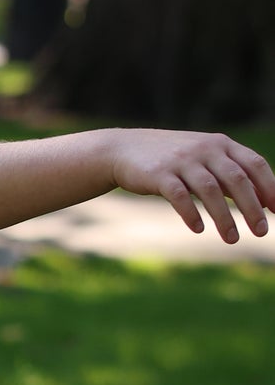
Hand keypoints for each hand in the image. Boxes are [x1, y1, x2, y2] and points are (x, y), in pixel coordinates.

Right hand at [110, 128, 274, 242]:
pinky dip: (191, 213)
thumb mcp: (204, 159)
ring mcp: (182, 161)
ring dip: (224, 217)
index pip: (254, 164)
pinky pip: (179, 196)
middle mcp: (205, 149)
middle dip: (251, 207)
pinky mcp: (159, 174)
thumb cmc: (172, 159)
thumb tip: (263, 200)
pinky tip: (198, 229)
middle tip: (262, 232)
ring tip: (232, 239)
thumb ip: (231, 175)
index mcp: (221, 145)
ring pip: (210, 190)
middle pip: (236, 179)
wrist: (125, 150)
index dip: (269, 187)